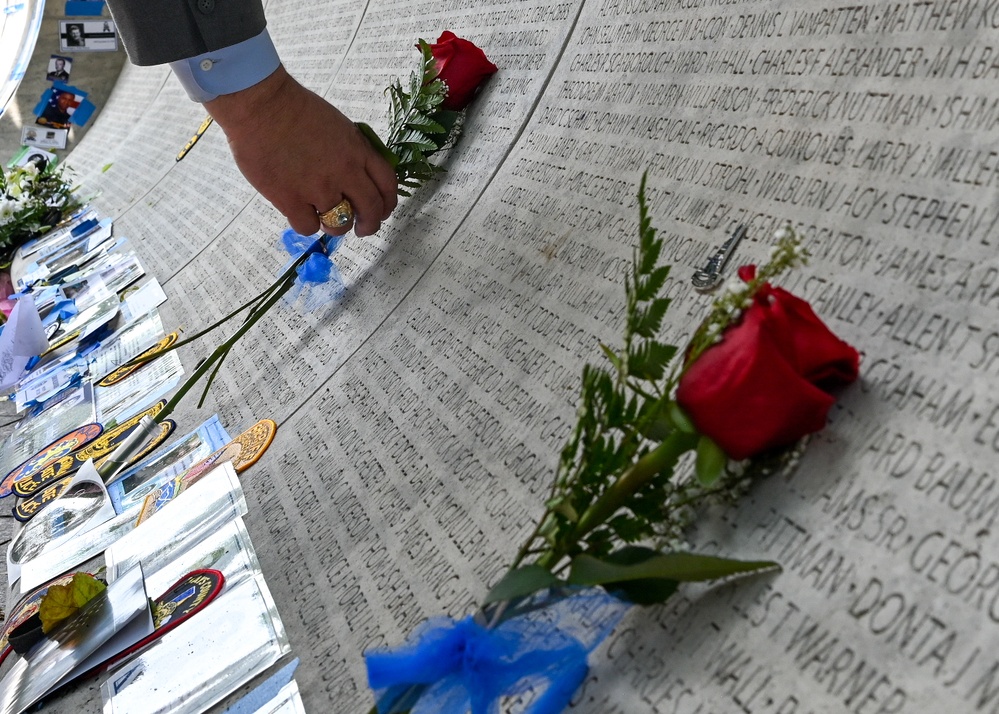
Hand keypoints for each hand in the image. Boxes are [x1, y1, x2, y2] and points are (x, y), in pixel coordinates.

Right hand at [205, 66, 397, 236]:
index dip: (387, 203)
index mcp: (358, 151)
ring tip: (326, 218)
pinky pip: (309, 227)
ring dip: (336, 226)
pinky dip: (307, 224)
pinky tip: (300, 213)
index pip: (387, 184)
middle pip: (371, 210)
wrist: (260, 105)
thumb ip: (352, 151)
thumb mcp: (338, 125)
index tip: (383, 211)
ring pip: (340, 225)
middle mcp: (345, 172)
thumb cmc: (294, 108)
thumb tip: (357, 175)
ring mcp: (318, 188)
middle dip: (370, 225)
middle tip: (362, 229)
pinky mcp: (291, 200)